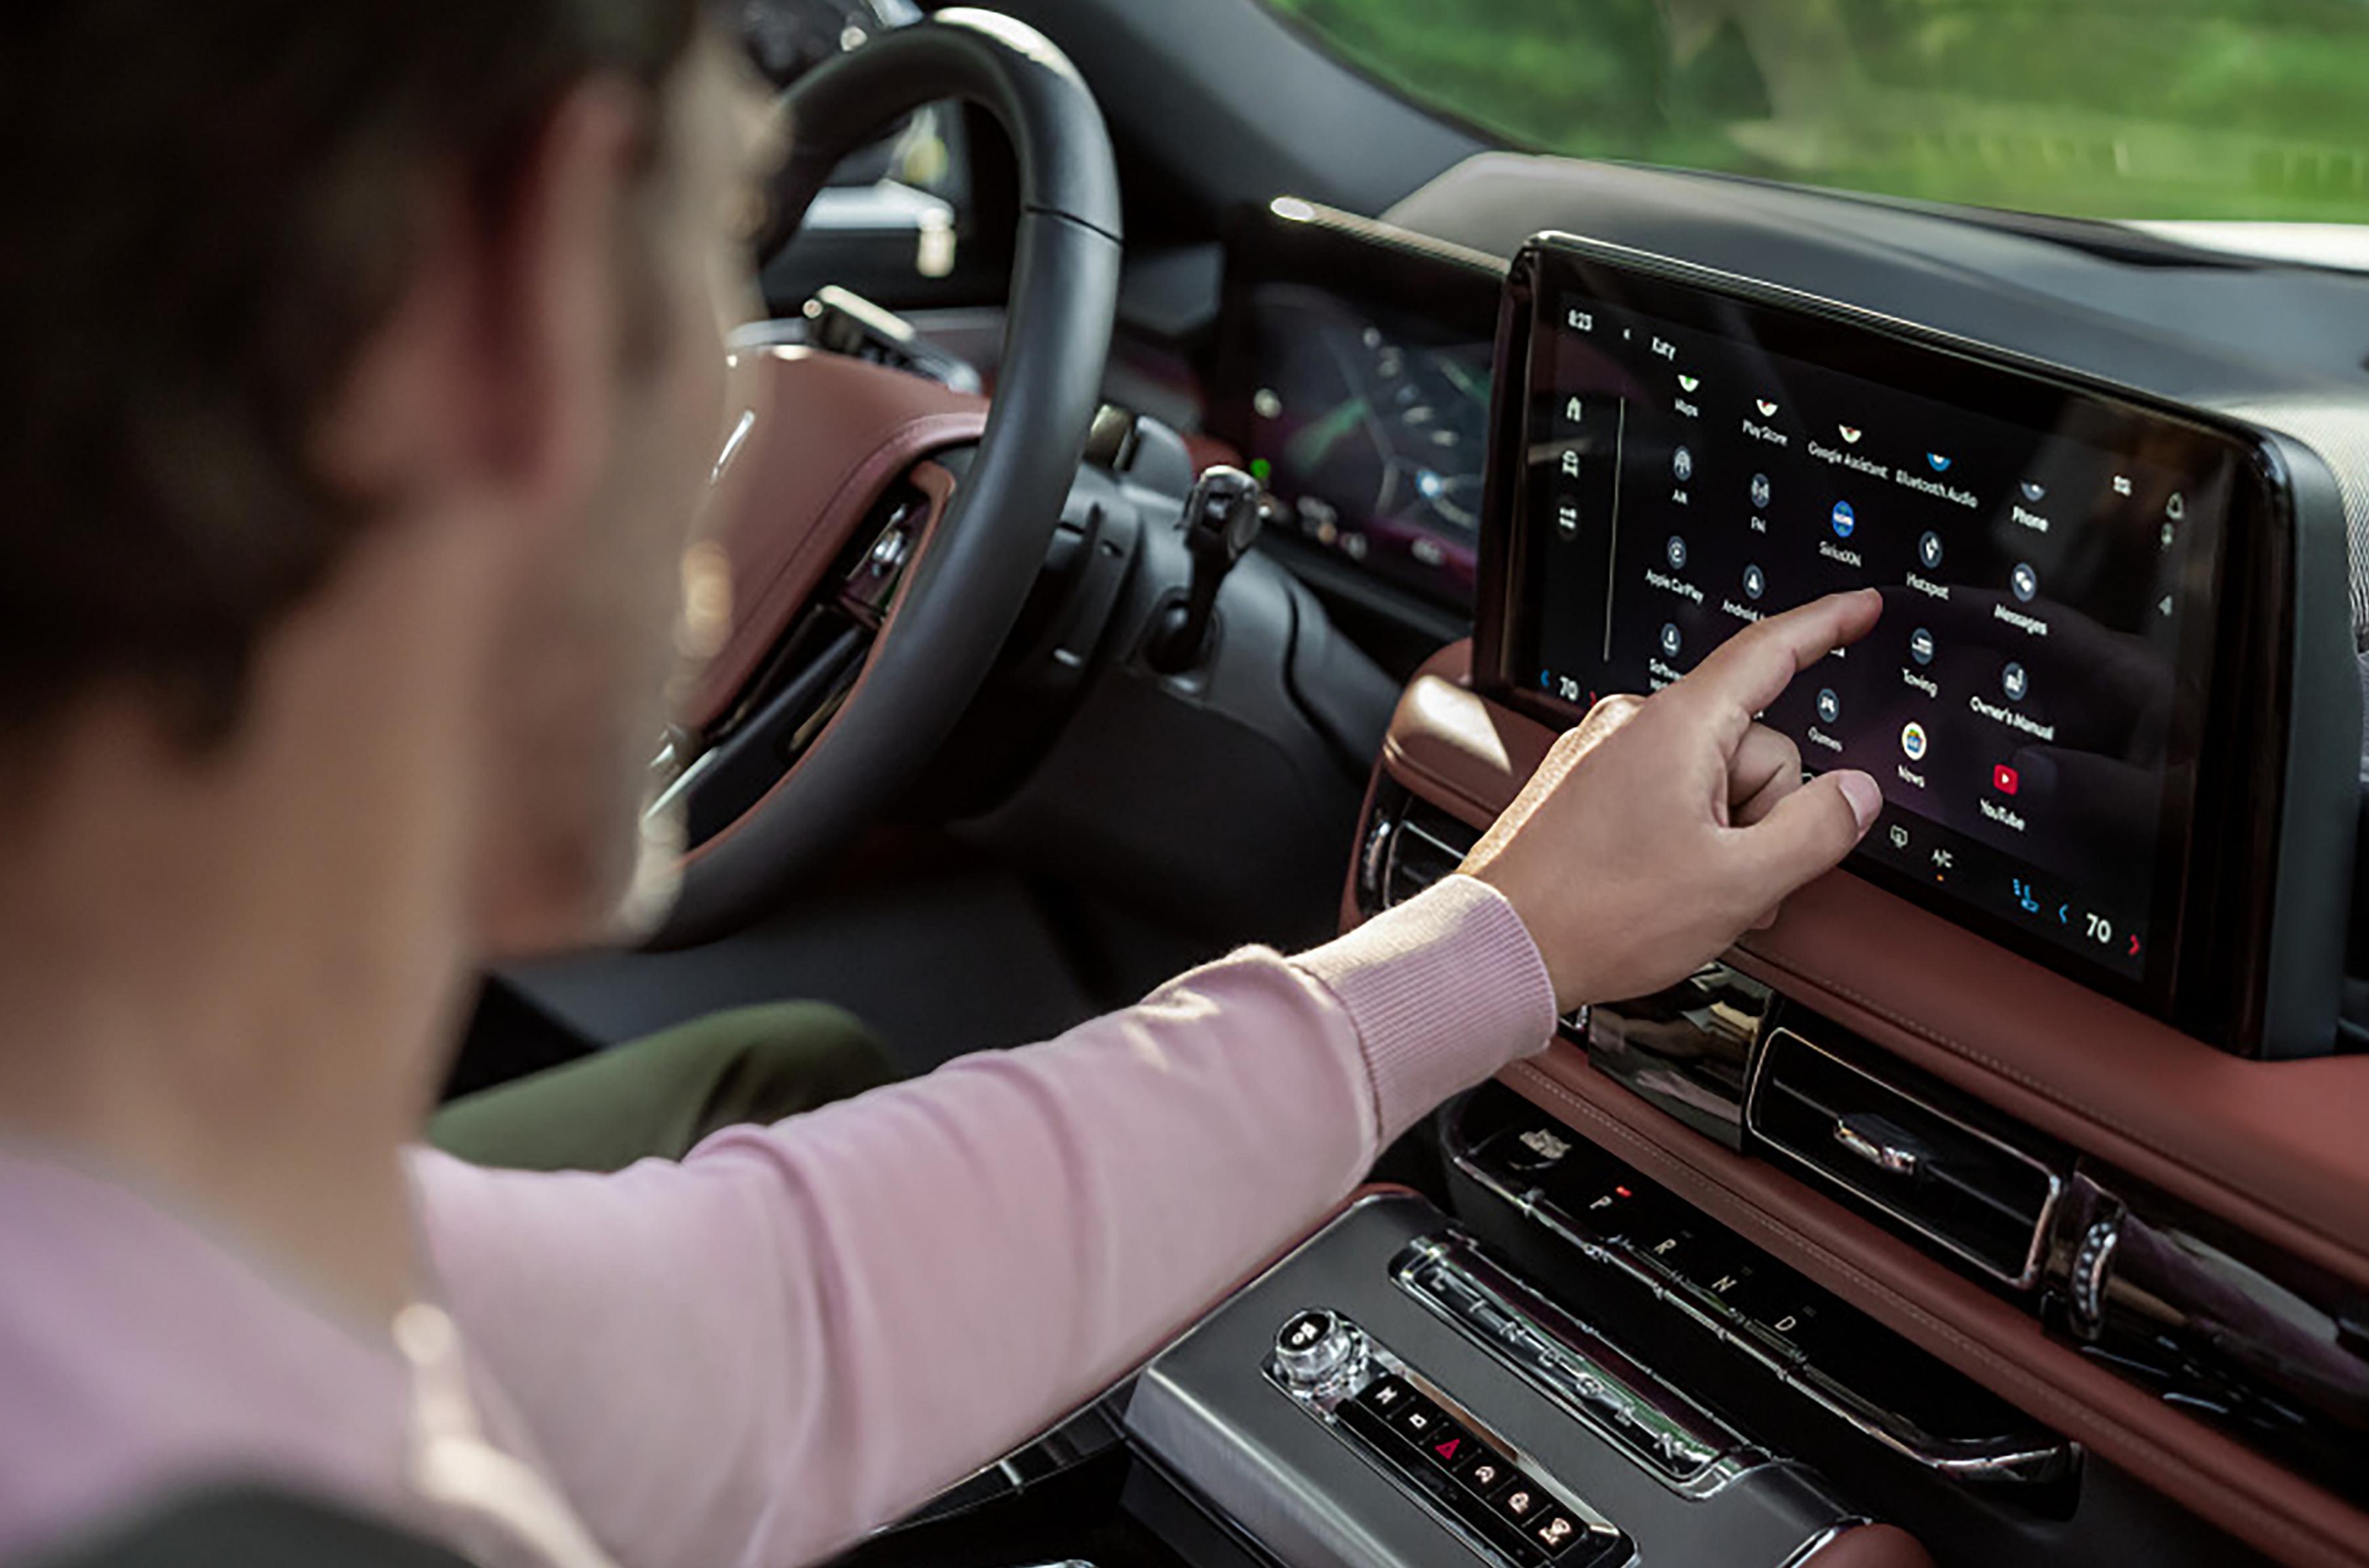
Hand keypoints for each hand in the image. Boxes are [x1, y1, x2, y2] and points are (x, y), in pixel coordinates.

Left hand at [1460, 590, 1885, 1011]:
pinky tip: (1667, 885)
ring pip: (1711, 777)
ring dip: (1726, 835)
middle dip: (1764, 813)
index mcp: (1677, 725)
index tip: (1860, 606)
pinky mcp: (1584, 786)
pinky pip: (1665, 794)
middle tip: (1733, 875)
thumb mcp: (1739, 882)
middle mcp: (1634, 723)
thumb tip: (1856, 793)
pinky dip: (1685, 837)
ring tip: (1692, 890)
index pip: (1769, 652)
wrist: (1501, 946)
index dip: (1826, 625)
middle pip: (1752, 743)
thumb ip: (1817, 830)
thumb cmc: (1599, 914)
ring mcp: (1604, 754)